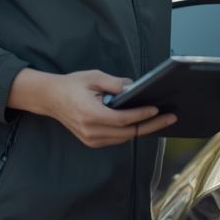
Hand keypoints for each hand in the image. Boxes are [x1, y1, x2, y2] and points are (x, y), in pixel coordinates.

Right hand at [8, 68, 176, 147]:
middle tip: (170, 118)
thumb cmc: (72, 85)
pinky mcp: (92, 142)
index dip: (142, 115)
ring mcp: (91, 139)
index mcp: (91, 115)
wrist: (50, 98)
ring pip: (124, 138)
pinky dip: (130, 132)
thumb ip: (115, 83)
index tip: (157, 109)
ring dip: (142, 130)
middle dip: (151, 125)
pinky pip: (116, 139)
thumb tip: (135, 87)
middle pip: (128, 132)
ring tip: (160, 120)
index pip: (124, 119)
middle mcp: (92, 131)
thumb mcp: (94, 77)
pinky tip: (143, 124)